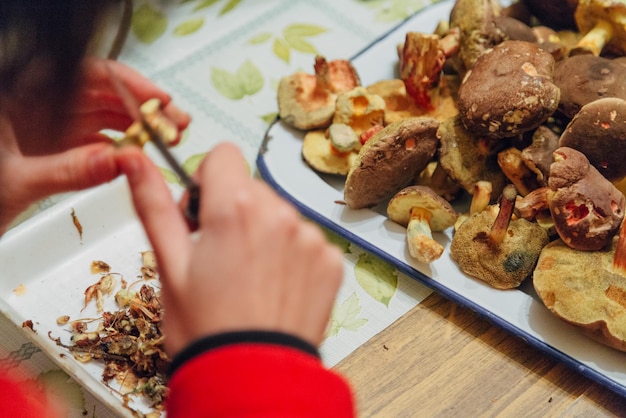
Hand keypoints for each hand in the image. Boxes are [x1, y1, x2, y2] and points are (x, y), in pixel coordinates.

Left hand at [0, 58, 189, 234]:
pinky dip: (125, 150)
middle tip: (175, 123)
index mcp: (22, 96)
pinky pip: (100, 142)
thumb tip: (120, 162)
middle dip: (144, 108)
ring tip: (169, 138)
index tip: (159, 99)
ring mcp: (53, 127)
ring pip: (107, 117)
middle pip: (104, 95)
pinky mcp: (61, 148)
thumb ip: (69, 171)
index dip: (129, 83)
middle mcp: (42, 106)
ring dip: (141, 128)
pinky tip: (143, 158)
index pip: (86, 74)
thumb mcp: (17, 181)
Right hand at [117, 142, 343, 356]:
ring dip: (263, 233)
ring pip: (279, 213)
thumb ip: (155, 204)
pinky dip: (290, 255)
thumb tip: (136, 162)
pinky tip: (274, 287)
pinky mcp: (330, 261)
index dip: (206, 182)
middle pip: (251, 187)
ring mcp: (310, 239)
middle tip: (219, 255)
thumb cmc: (206, 330)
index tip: (201, 215)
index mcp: (236, 208)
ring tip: (247, 277)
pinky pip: (305, 239)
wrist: (252, 380)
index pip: (224, 155)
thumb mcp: (169, 265)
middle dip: (232, 210)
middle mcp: (280, 215)